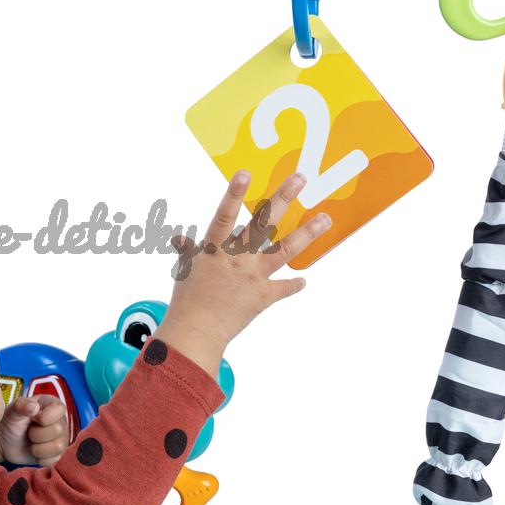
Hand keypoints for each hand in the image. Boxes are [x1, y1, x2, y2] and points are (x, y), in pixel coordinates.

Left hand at [0, 394, 68, 466]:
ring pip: (58, 446)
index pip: (59, 410)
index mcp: (52, 406)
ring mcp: (61, 439)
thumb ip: (22, 405)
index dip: (44, 417)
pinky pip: (54, 460)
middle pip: (57, 430)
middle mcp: (61, 421)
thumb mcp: (13, 410)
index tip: (32, 418)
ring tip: (30, 441)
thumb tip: (34, 407)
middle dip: (36, 434)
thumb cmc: (11, 421)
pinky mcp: (57, 455)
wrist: (4, 442)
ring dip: (38, 447)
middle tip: (28, 432)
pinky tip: (33, 451)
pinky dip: (39, 457)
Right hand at [155, 171, 330, 376]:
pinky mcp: (263, 296)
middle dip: (282, 198)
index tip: (245, 173)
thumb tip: (179, 238)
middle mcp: (237, 258)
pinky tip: (303, 281)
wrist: (197, 331)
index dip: (234, 194)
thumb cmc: (187, 300)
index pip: (225, 215)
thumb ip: (187, 251)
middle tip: (300, 178)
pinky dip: (293, 285)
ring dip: (307, 233)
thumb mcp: (184, 270)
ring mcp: (253, 276)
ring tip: (325, 218)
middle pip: (263, 223)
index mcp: (215, 249)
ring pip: (284, 249)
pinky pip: (284, 288)